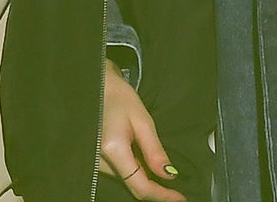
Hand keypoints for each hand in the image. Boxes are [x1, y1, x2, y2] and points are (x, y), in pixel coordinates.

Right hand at [99, 59, 183, 201]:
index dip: (162, 196)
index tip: (180, 199)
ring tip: (162, 171)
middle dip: (156, 189)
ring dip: (145, 179)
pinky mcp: (96, 161)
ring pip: (127, 181)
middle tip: (177, 190)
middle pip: (133, 186)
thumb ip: (155, 150)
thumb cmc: (118, 96)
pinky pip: (120, 173)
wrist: (97, 86)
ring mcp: (96, 163)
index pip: (140, 185)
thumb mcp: (142, 120)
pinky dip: (135, 172)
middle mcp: (101, 162)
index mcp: (113, 149)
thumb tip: (169, 174)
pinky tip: (145, 164)